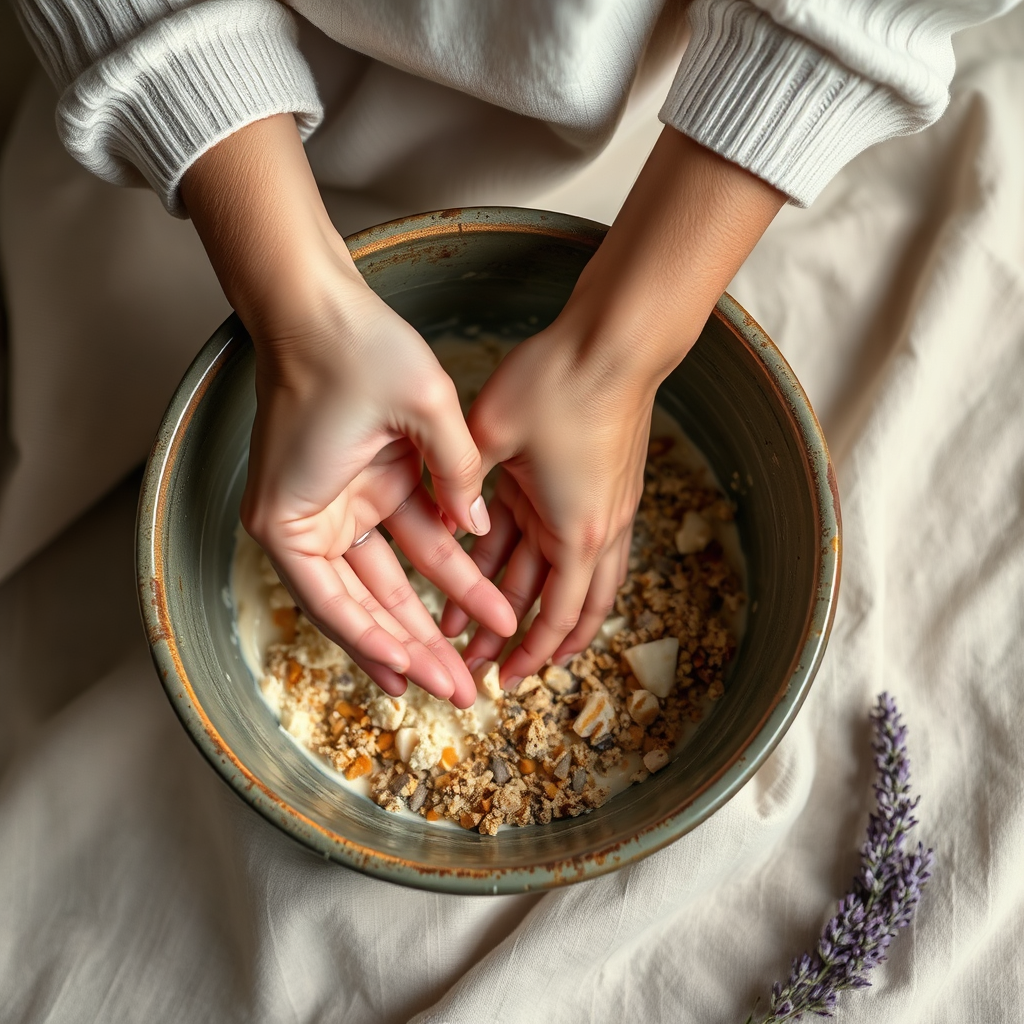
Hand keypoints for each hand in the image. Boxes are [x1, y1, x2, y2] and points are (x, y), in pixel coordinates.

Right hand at [181, 115, 515, 705]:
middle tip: (461, 691)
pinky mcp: (363, 490)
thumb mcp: (422, 404)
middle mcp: (307, 523)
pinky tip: (462, 611)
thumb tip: (478, 525)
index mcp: (293, 520)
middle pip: (367, 606)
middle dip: (418, 648)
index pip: (339, 608)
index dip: (386, 649)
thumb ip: (458, 470)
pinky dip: (433, 574)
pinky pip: (403, 544)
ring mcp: (337, 509)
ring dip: (433, 617)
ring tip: (476, 660)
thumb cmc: (351, 347)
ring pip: (391, 581)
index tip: (426, 682)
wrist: (320, 300)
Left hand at [443, 126, 786, 681]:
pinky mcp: (607, 487)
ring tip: (519, 637)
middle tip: (495, 666)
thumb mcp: (491, 433)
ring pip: (585, 583)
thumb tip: (448, 525)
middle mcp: (598, 530)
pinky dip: (560, 572)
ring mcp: (608, 509)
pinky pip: (584, 547)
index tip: (502, 678)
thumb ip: (463, 484)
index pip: (555, 616)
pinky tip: (534, 570)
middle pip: (573, 610)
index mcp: (574, 531)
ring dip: (552, 614)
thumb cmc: (556, 384)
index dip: (528, 654)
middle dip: (534, 644)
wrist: (616, 342)